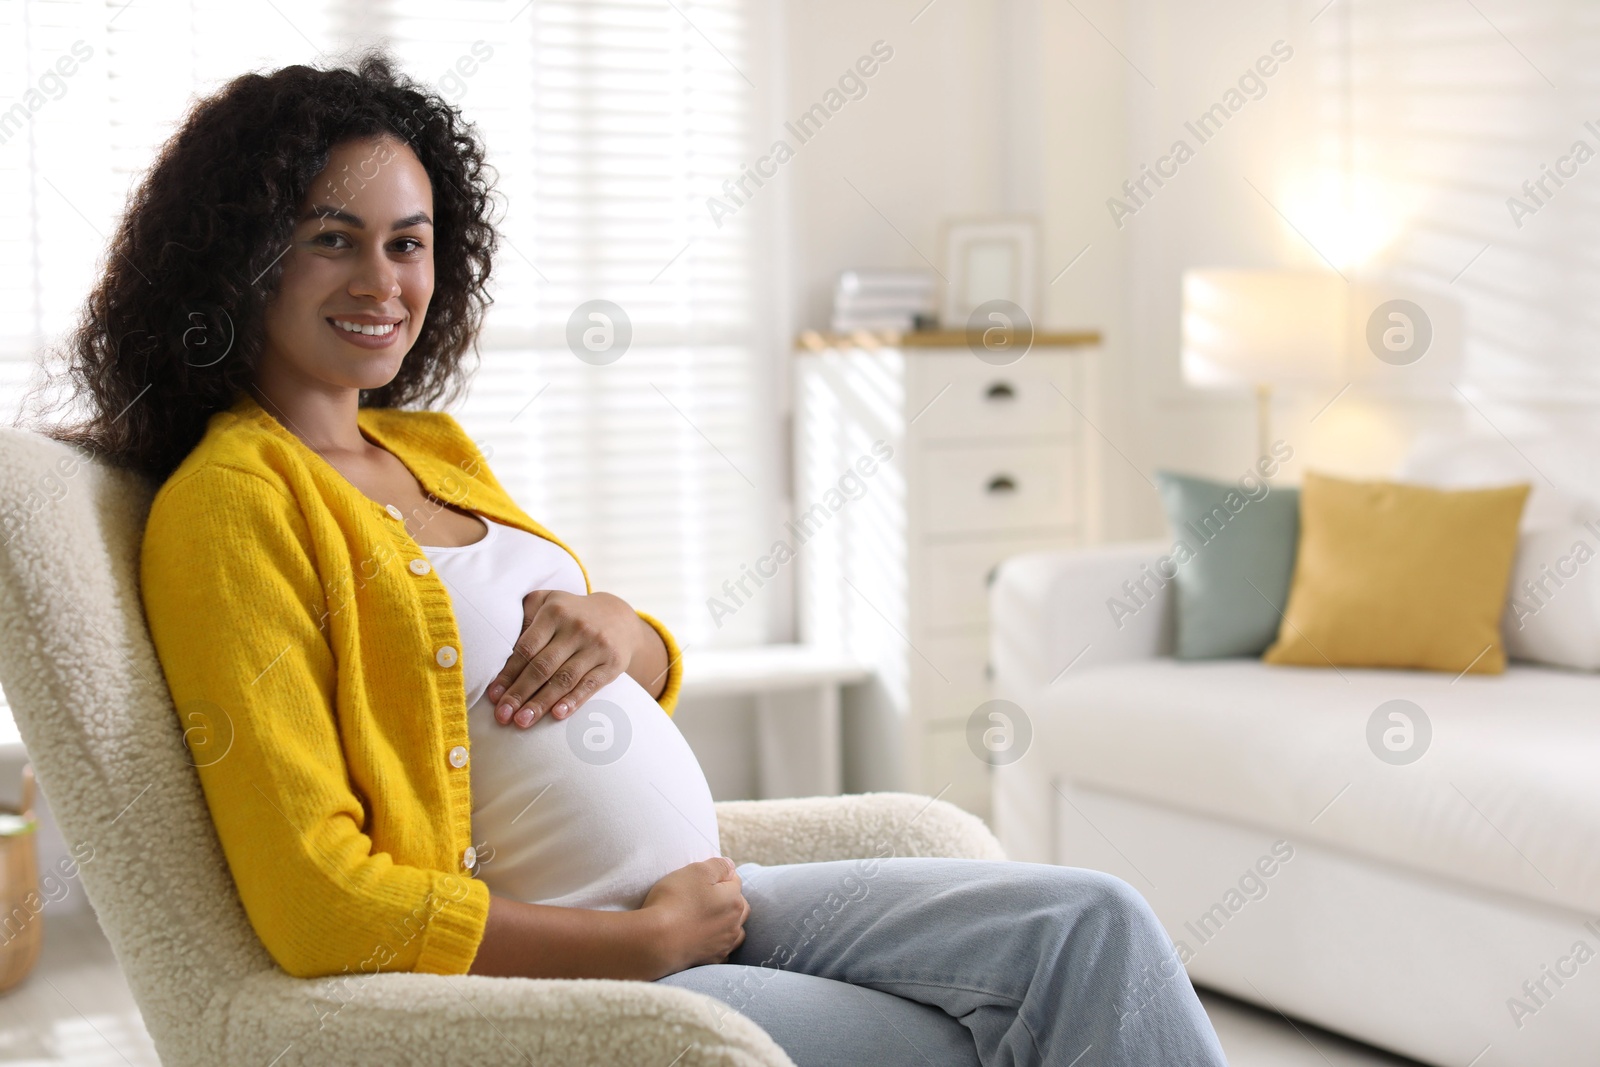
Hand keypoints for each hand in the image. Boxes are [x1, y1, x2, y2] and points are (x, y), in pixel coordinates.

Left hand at [487, 590, 645, 727]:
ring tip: (523, 721)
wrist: (619, 616)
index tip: (494, 696)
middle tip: (503, 716)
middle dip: (520, 693)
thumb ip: (523, 618)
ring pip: (564, 679)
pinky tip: (557, 715)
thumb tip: (499, 653)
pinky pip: (589, 685)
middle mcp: (576, 628)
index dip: (508, 674)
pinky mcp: (612, 663)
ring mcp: (596, 646)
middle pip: (542, 666)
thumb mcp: (547, 602)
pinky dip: (573, 701)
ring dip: (541, 703)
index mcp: (555, 612)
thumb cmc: (571, 613)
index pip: (526, 648)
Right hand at [639, 857, 748, 976]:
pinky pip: (722, 949)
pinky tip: (704, 939)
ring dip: (727, 922)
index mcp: (734, 900)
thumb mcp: (696, 871)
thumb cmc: (675, 901)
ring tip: (709, 918)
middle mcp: (734, 924)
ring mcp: (724, 944)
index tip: (700, 879)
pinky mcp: (712, 960)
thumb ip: (718, 865)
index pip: (734, 880)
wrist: (657, 941)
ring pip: (735, 930)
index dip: (718, 876)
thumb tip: (730, 866)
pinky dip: (716, 943)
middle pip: (739, 906)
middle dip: (728, 899)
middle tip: (705, 896)